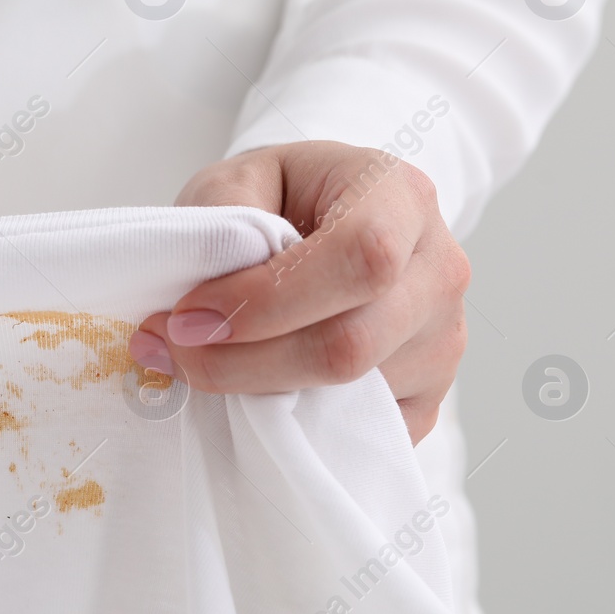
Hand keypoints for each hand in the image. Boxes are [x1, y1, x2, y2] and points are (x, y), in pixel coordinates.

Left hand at [127, 142, 469, 443]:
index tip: (189, 315)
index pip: (359, 256)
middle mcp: (439, 269)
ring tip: (199, 362)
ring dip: (256, 392)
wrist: (332, 220)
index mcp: (401, 195)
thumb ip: (217, 222)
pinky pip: (358, 433)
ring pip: (351, 396)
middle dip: (244, 361)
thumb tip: (196, 305)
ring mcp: (442, 341)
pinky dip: (291, 422)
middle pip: (351, 343)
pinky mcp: (427, 398)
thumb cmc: (283, 197)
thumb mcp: (239, 179)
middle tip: (172, 349)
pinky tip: (247, 390)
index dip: (267, 299)